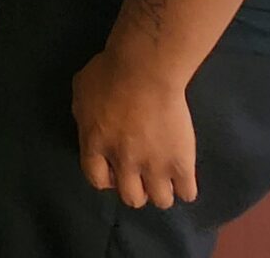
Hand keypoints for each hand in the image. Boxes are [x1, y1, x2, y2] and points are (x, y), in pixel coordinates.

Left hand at [72, 50, 198, 209]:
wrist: (145, 69)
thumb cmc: (109, 72)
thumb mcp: (82, 90)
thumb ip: (84, 115)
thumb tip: (91, 125)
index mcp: (95, 145)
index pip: (96, 179)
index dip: (107, 177)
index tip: (116, 169)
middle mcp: (123, 162)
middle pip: (131, 198)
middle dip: (136, 189)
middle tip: (142, 174)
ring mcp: (153, 165)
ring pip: (161, 201)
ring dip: (162, 191)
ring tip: (165, 176)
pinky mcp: (181, 163)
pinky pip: (188, 193)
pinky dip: (186, 187)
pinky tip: (183, 174)